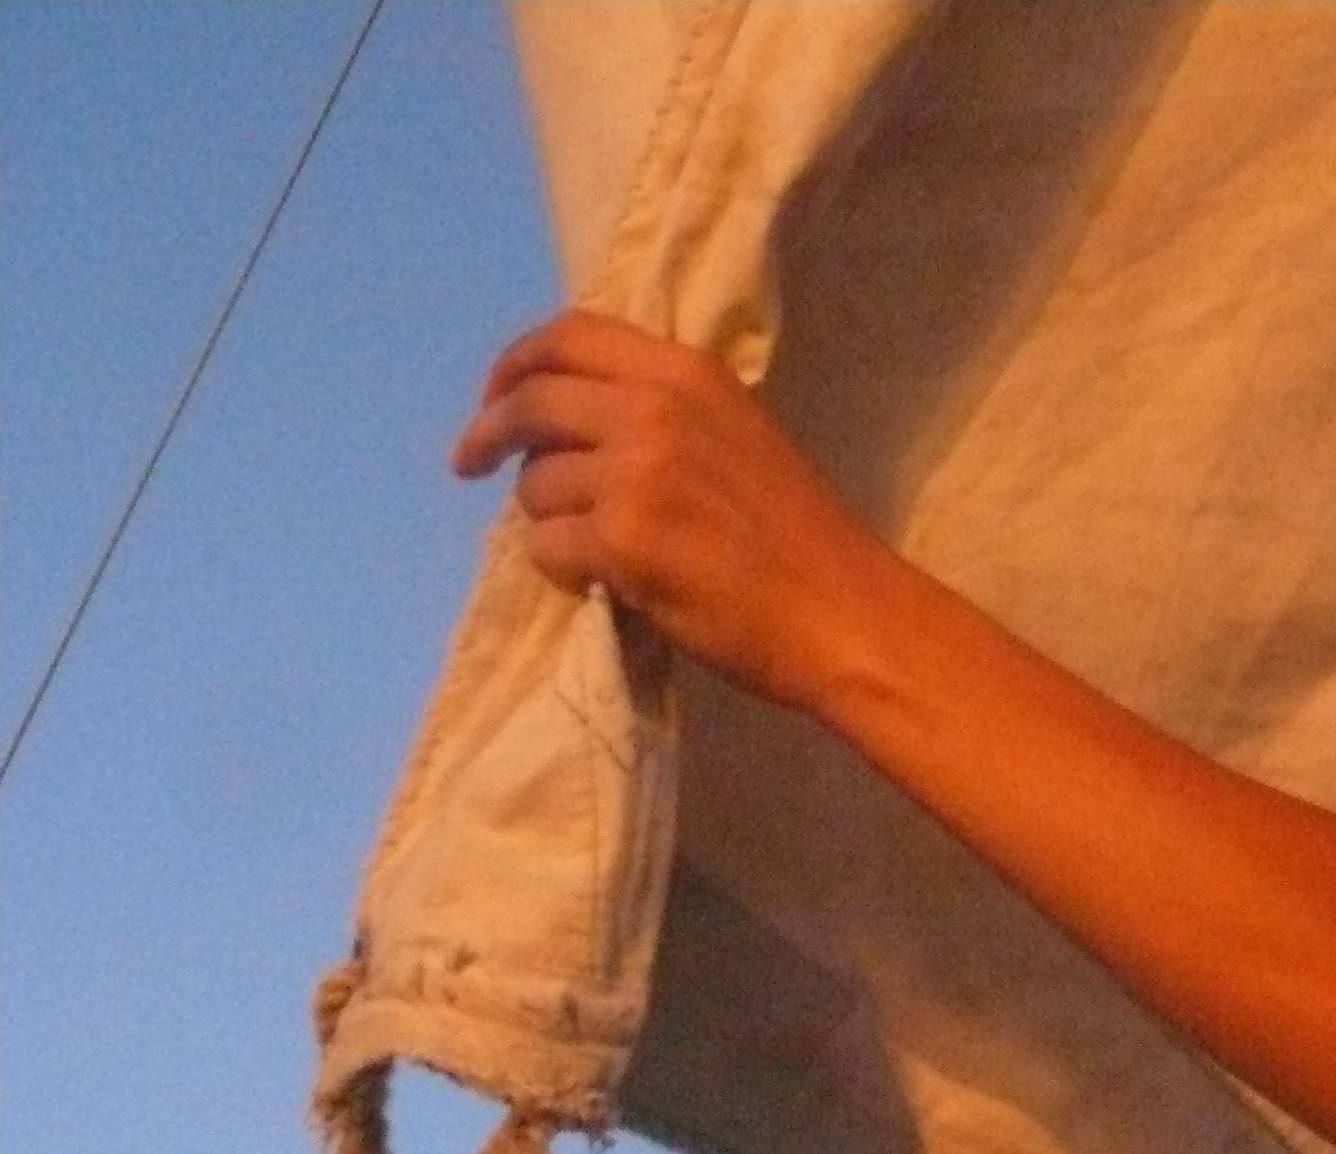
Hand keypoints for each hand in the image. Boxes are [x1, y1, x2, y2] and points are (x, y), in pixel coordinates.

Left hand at [452, 309, 888, 710]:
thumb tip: (585, 424)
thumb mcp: (741, 438)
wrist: (847, 617)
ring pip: (535, 483)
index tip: (495, 394)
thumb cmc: (803, 544)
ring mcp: (635, 473)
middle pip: (532, 399)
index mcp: (686, 373)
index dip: (517, 361)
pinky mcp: (623, 540)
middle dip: (488, 432)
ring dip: (543, 518)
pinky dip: (559, 568)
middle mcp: (654, 408)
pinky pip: (547, 545)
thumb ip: (669, 415)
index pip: (570, 335)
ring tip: (585, 549)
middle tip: (469, 463)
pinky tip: (596, 584)